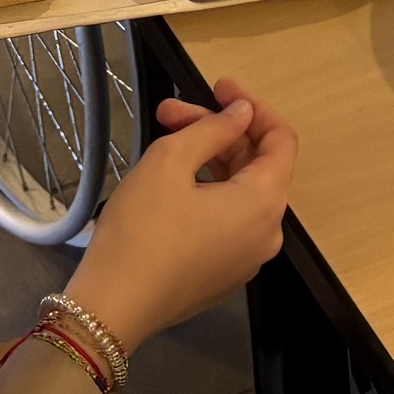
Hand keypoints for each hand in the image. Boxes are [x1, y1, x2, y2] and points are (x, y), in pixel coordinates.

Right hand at [64, 78, 297, 351]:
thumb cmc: (143, 228)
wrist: (113, 307)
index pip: (280, 139)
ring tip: (162, 143)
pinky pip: (226, 223)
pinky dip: (206, 194)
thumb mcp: (171, 161)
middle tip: (168, 113)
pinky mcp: (222, 277)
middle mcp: (267, 234)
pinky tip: (169, 185)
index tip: (216, 85)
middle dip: (216, 131)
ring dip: (207, 161)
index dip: (251, 106)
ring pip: (238, 194)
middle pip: (256, 165)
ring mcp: (246, 260)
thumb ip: (214, 129)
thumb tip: (243, 114)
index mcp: (264, 202)